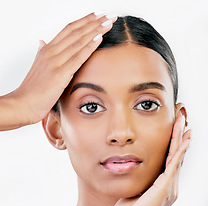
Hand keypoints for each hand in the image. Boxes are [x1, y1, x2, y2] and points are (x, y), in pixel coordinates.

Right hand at [1, 12, 116, 129]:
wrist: (23, 103)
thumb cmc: (33, 88)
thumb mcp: (38, 66)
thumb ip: (42, 52)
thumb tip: (42, 41)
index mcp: (47, 49)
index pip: (68, 29)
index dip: (84, 21)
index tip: (97, 15)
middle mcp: (51, 52)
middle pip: (75, 31)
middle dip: (94, 22)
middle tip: (109, 16)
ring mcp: (55, 62)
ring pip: (78, 41)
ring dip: (95, 30)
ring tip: (108, 23)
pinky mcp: (59, 74)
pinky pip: (77, 57)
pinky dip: (89, 47)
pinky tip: (99, 38)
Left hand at [110, 116, 190, 205]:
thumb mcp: (134, 190)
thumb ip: (136, 180)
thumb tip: (129, 171)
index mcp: (161, 183)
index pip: (169, 158)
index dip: (172, 143)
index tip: (174, 130)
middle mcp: (169, 182)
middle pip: (176, 154)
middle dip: (179, 136)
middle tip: (182, 120)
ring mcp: (169, 183)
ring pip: (177, 155)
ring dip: (181, 138)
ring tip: (184, 123)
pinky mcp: (166, 185)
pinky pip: (175, 164)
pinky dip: (181, 151)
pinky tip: (185, 140)